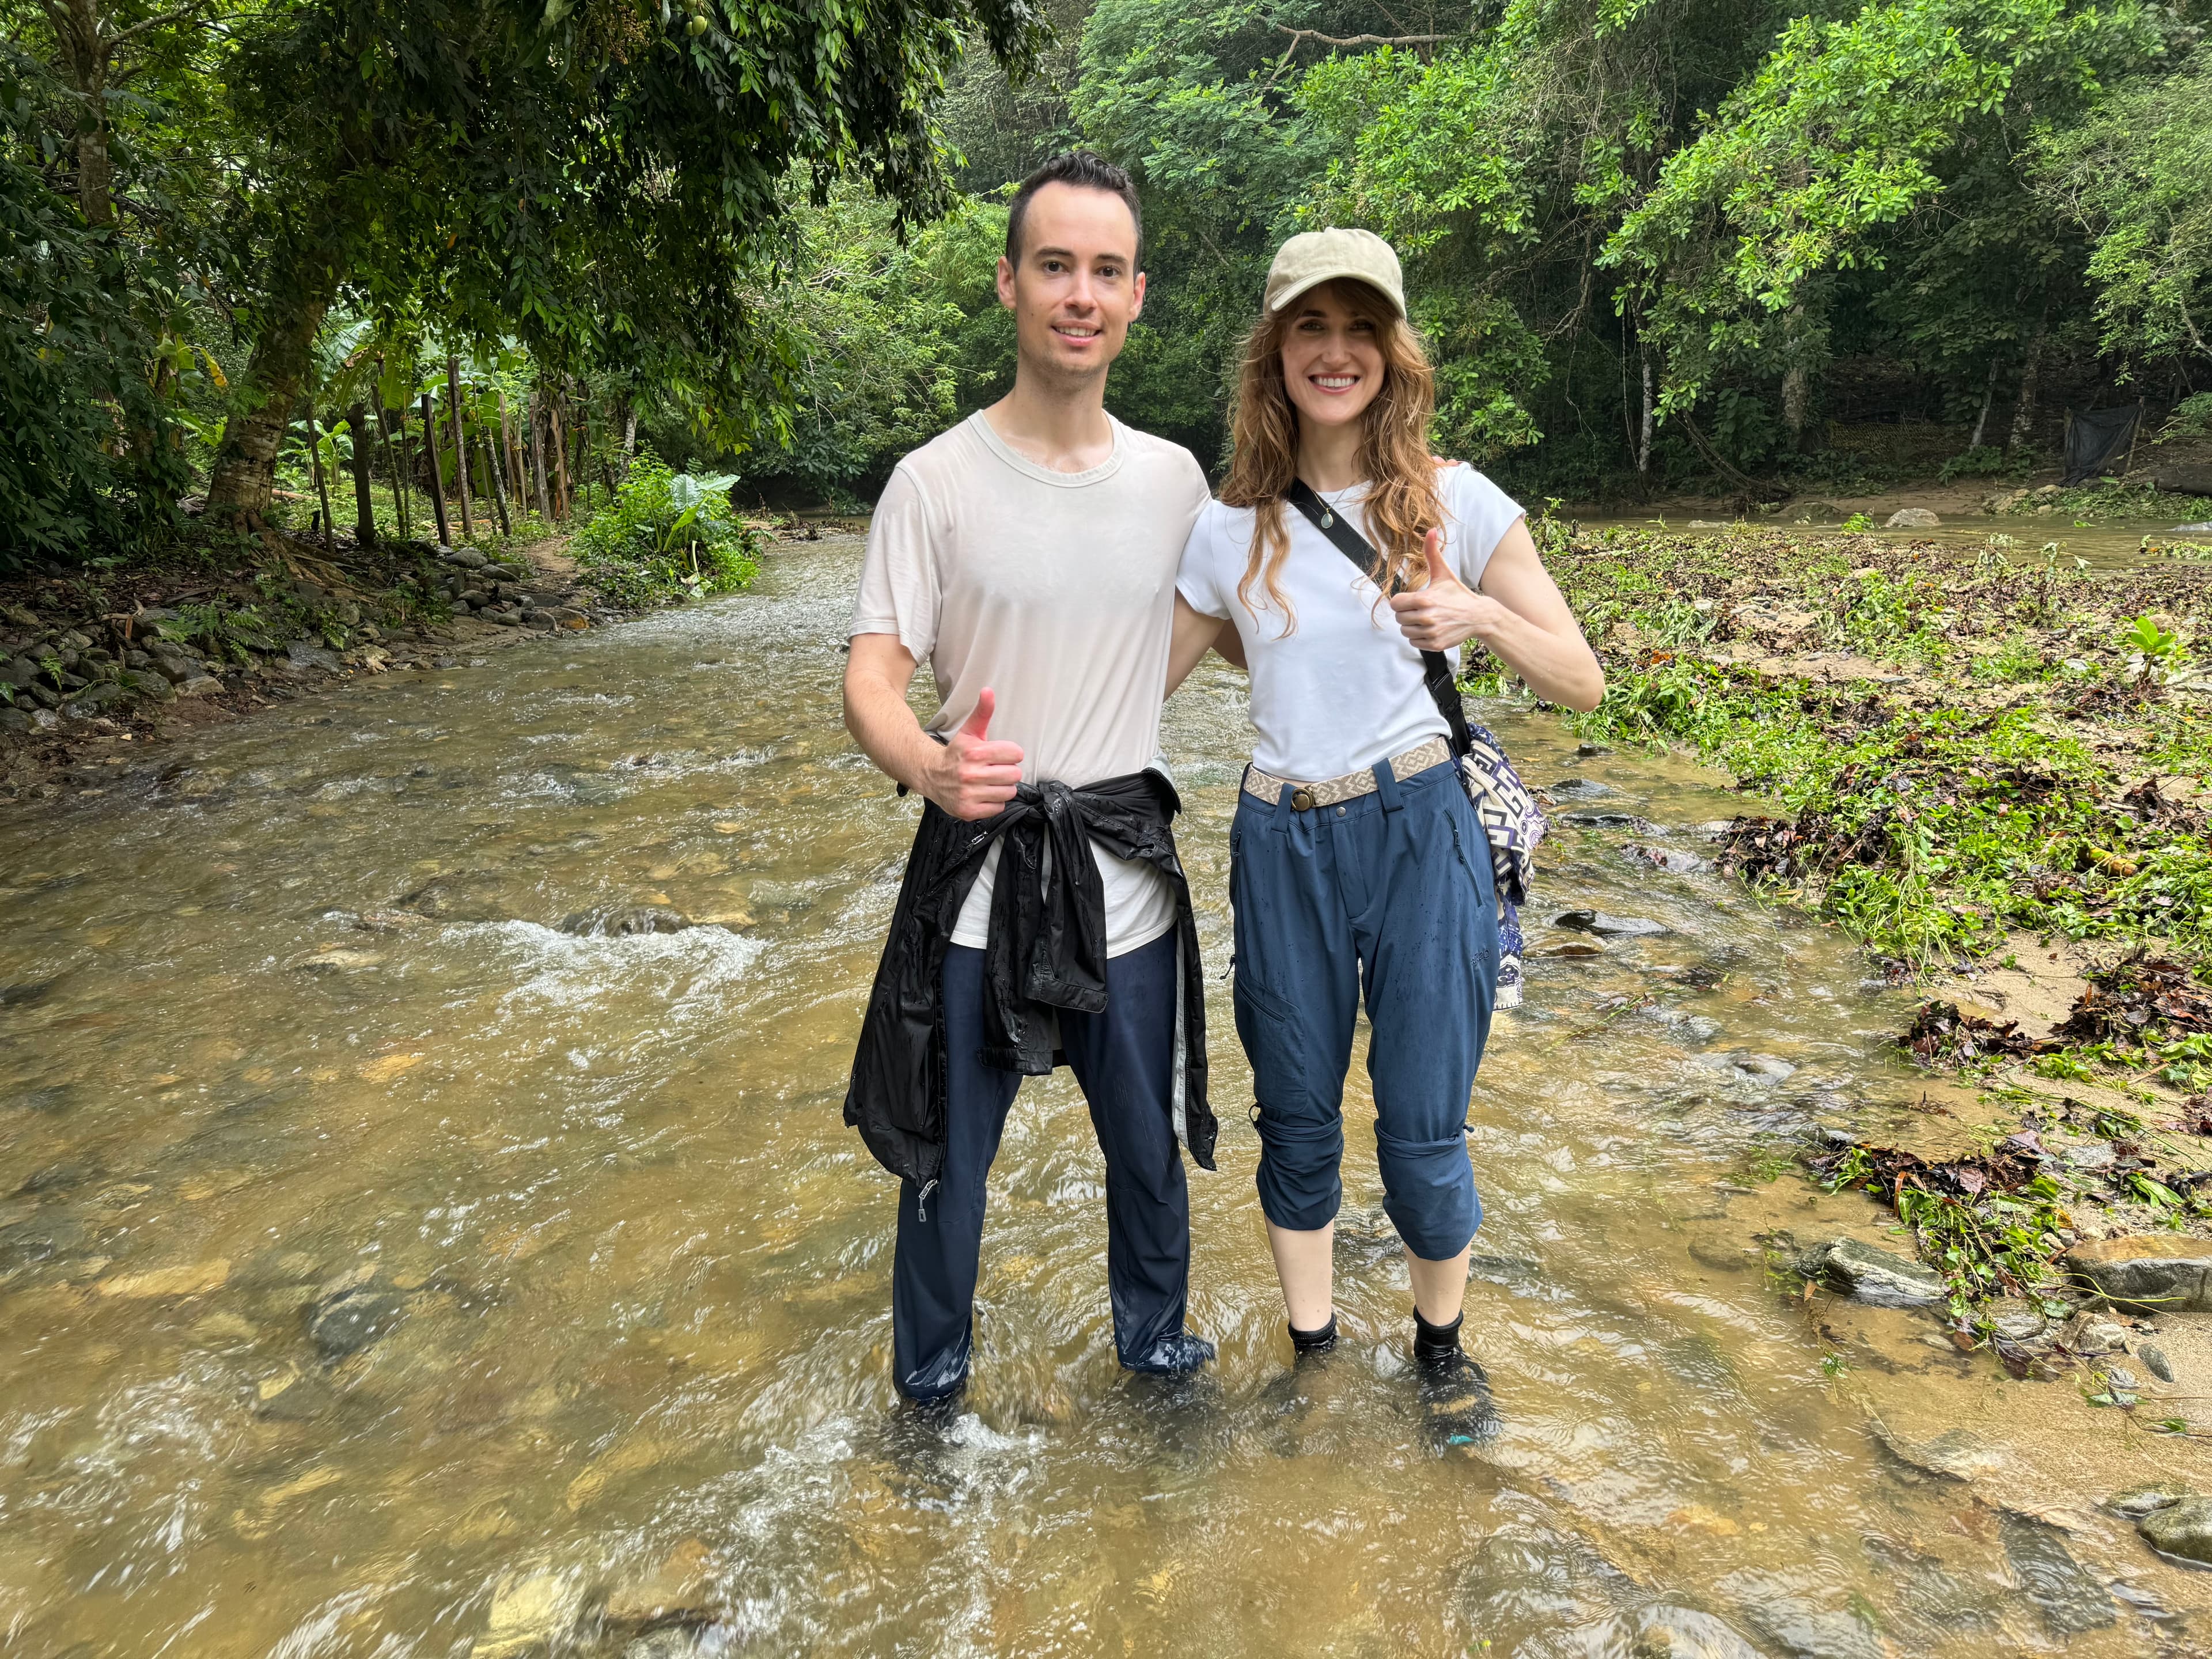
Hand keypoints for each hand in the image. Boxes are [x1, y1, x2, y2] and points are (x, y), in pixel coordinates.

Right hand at [924, 687, 1023, 819]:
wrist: (931, 775)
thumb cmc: (956, 753)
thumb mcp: (970, 731)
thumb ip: (982, 712)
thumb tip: (988, 690)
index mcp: (975, 752)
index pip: (1016, 754)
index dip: (1010, 754)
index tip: (1000, 755)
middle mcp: (971, 774)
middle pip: (1015, 774)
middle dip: (1007, 771)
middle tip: (994, 770)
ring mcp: (969, 794)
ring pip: (1009, 792)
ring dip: (1002, 788)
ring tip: (989, 782)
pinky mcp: (968, 810)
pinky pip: (998, 807)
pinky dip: (993, 802)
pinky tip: (983, 794)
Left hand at [1389, 528, 1504, 652]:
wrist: (1478, 616)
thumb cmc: (1458, 594)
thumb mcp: (1444, 573)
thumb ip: (1432, 553)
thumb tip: (1431, 531)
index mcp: (1424, 599)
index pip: (1395, 604)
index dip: (1401, 601)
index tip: (1411, 600)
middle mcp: (1426, 617)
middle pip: (1399, 618)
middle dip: (1407, 613)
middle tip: (1421, 609)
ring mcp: (1431, 632)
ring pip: (1405, 632)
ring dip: (1412, 626)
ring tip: (1425, 619)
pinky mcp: (1435, 644)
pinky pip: (1414, 642)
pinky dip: (1419, 637)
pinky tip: (1430, 629)